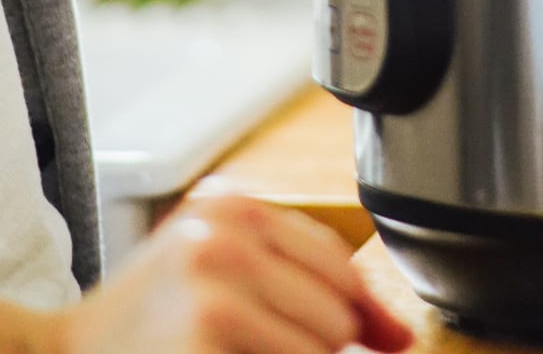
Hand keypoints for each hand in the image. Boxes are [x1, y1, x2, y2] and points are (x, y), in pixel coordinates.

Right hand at [0, 191, 412, 353]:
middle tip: (257, 350)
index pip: (337, 260)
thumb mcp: (219, 272)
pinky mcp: (209, 330)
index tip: (390, 340)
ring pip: (323, 344)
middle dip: (322, 347)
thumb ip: (303, 284)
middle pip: (337, 306)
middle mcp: (226, 229)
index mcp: (230, 203)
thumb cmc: (143, 328)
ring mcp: (216, 279)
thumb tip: (399, 335)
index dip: (367, 311)